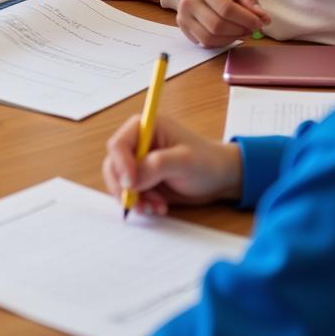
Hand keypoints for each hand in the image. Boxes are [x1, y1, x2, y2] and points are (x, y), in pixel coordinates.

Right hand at [102, 114, 242, 215]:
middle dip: (125, 186)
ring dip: (134, 198)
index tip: (132, 185)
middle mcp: (137, 143)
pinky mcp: (142, 179)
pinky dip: (141, 203)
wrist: (221, 178)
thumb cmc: (207, 161)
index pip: (118, 144)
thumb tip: (131, 180)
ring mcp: (138, 162)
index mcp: (144, 127)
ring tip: (156, 206)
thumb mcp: (184, 161)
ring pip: (119, 182)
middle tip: (139, 203)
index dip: (121, 165)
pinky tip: (158, 207)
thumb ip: (156, 166)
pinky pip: (130, 193)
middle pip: (113, 164)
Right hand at [177, 0, 269, 46]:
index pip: (226, 9)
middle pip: (218, 25)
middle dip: (240, 30)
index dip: (246, 19)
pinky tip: (229, 34)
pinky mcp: (182, 25)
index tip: (259, 22)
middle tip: (253, 28)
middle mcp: (188, 1)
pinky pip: (203, 42)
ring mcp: (183, 15)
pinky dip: (220, 42)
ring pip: (210, 37)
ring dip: (231, 38)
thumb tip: (263, 18)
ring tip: (242, 31)